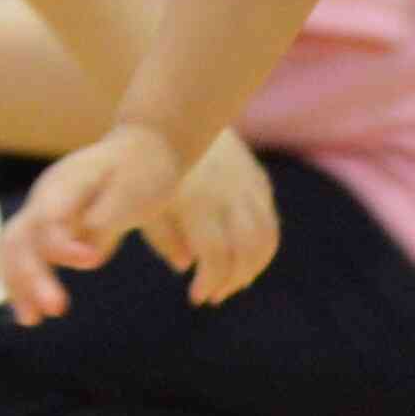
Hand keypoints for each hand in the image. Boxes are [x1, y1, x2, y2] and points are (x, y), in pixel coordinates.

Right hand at [0, 122, 186, 323]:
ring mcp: (42, 212)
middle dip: (32, 275)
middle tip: (56, 309)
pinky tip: (30, 313)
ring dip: (19, 285)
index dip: (62, 244)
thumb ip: (110, 219)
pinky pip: (24, 258)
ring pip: (14, 250)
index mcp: (66, 183)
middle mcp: (46, 198)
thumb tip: (90, 254)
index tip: (93, 263)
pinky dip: (22, 284)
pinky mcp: (47, 229)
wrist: (143, 152)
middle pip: (21, 238)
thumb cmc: (145, 170)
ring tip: (31, 320)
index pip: (49, 218)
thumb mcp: (137, 189)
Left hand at [145, 129, 279, 306]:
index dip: (211, 281)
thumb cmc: (147, 168)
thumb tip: (183, 266)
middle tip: (215, 295)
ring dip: (253, 267)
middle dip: (234, 280)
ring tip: (232, 283)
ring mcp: (247, 184)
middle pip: (248, 250)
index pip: (217, 255)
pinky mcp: (257, 178)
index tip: (197, 296)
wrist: (170, 119)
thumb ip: (162, 238)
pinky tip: (242, 259)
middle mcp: (229, 193)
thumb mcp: (143, 202)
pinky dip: (262, 246)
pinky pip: (270, 220)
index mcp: (198, 202)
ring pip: (267, 237)